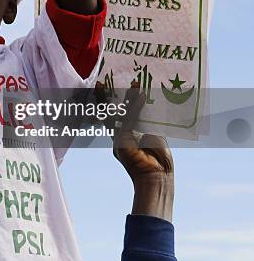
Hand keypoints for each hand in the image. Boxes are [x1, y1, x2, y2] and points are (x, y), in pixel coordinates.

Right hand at [112, 84, 174, 221]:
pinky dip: (135, 106)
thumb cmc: (158, 161)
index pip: (114, 116)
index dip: (111, 102)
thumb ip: (144, 122)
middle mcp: (117, 138)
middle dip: (106, 97)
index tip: (111, 88)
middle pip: (109, 113)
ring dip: (126, 97)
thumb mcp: (152, 137)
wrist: (157, 179)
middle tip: (103, 82)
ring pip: (120, 114)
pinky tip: (141, 95)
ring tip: (133, 83)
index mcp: (123, 139)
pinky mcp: (122, 141)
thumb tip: (144, 104)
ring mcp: (118, 140)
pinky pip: (129, 119)